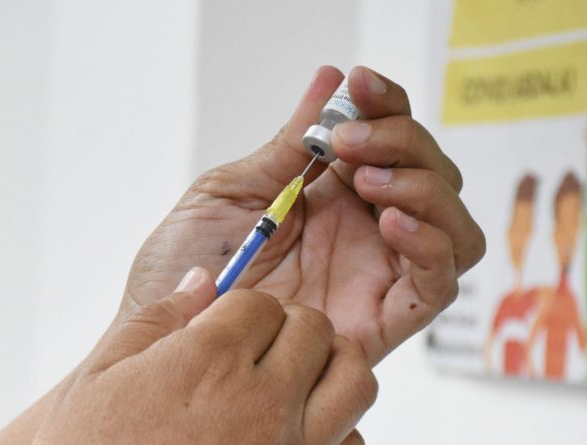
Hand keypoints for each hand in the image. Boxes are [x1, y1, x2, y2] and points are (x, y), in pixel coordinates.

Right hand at [24, 268, 374, 444]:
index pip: (261, 303)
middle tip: (259, 345)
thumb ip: (157, 319)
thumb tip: (200, 280)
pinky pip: (352, 443)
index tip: (223, 328)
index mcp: (208, 361)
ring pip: (354, 379)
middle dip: (287, 327)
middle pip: (314, 328)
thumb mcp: (99, 378)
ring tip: (293, 377)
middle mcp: (261, 401)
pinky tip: (294, 431)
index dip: (240, 310)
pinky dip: (335, 429)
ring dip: (329, 367)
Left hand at [124, 66, 484, 363]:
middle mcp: (363, 233)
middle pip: (435, 177)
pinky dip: (432, 245)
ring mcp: (375, 275)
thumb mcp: (236, 190)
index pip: (391, 141)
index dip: (388, 106)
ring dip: (425, 189)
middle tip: (346, 141)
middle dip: (404, 142)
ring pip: (454, 229)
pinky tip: (392, 222)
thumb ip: (289, 142)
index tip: (359, 85)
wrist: (165, 323)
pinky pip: (437, 286)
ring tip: (366, 179)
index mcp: (332, 196)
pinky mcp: (380, 322)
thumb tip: (331, 78)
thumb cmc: (187, 260)